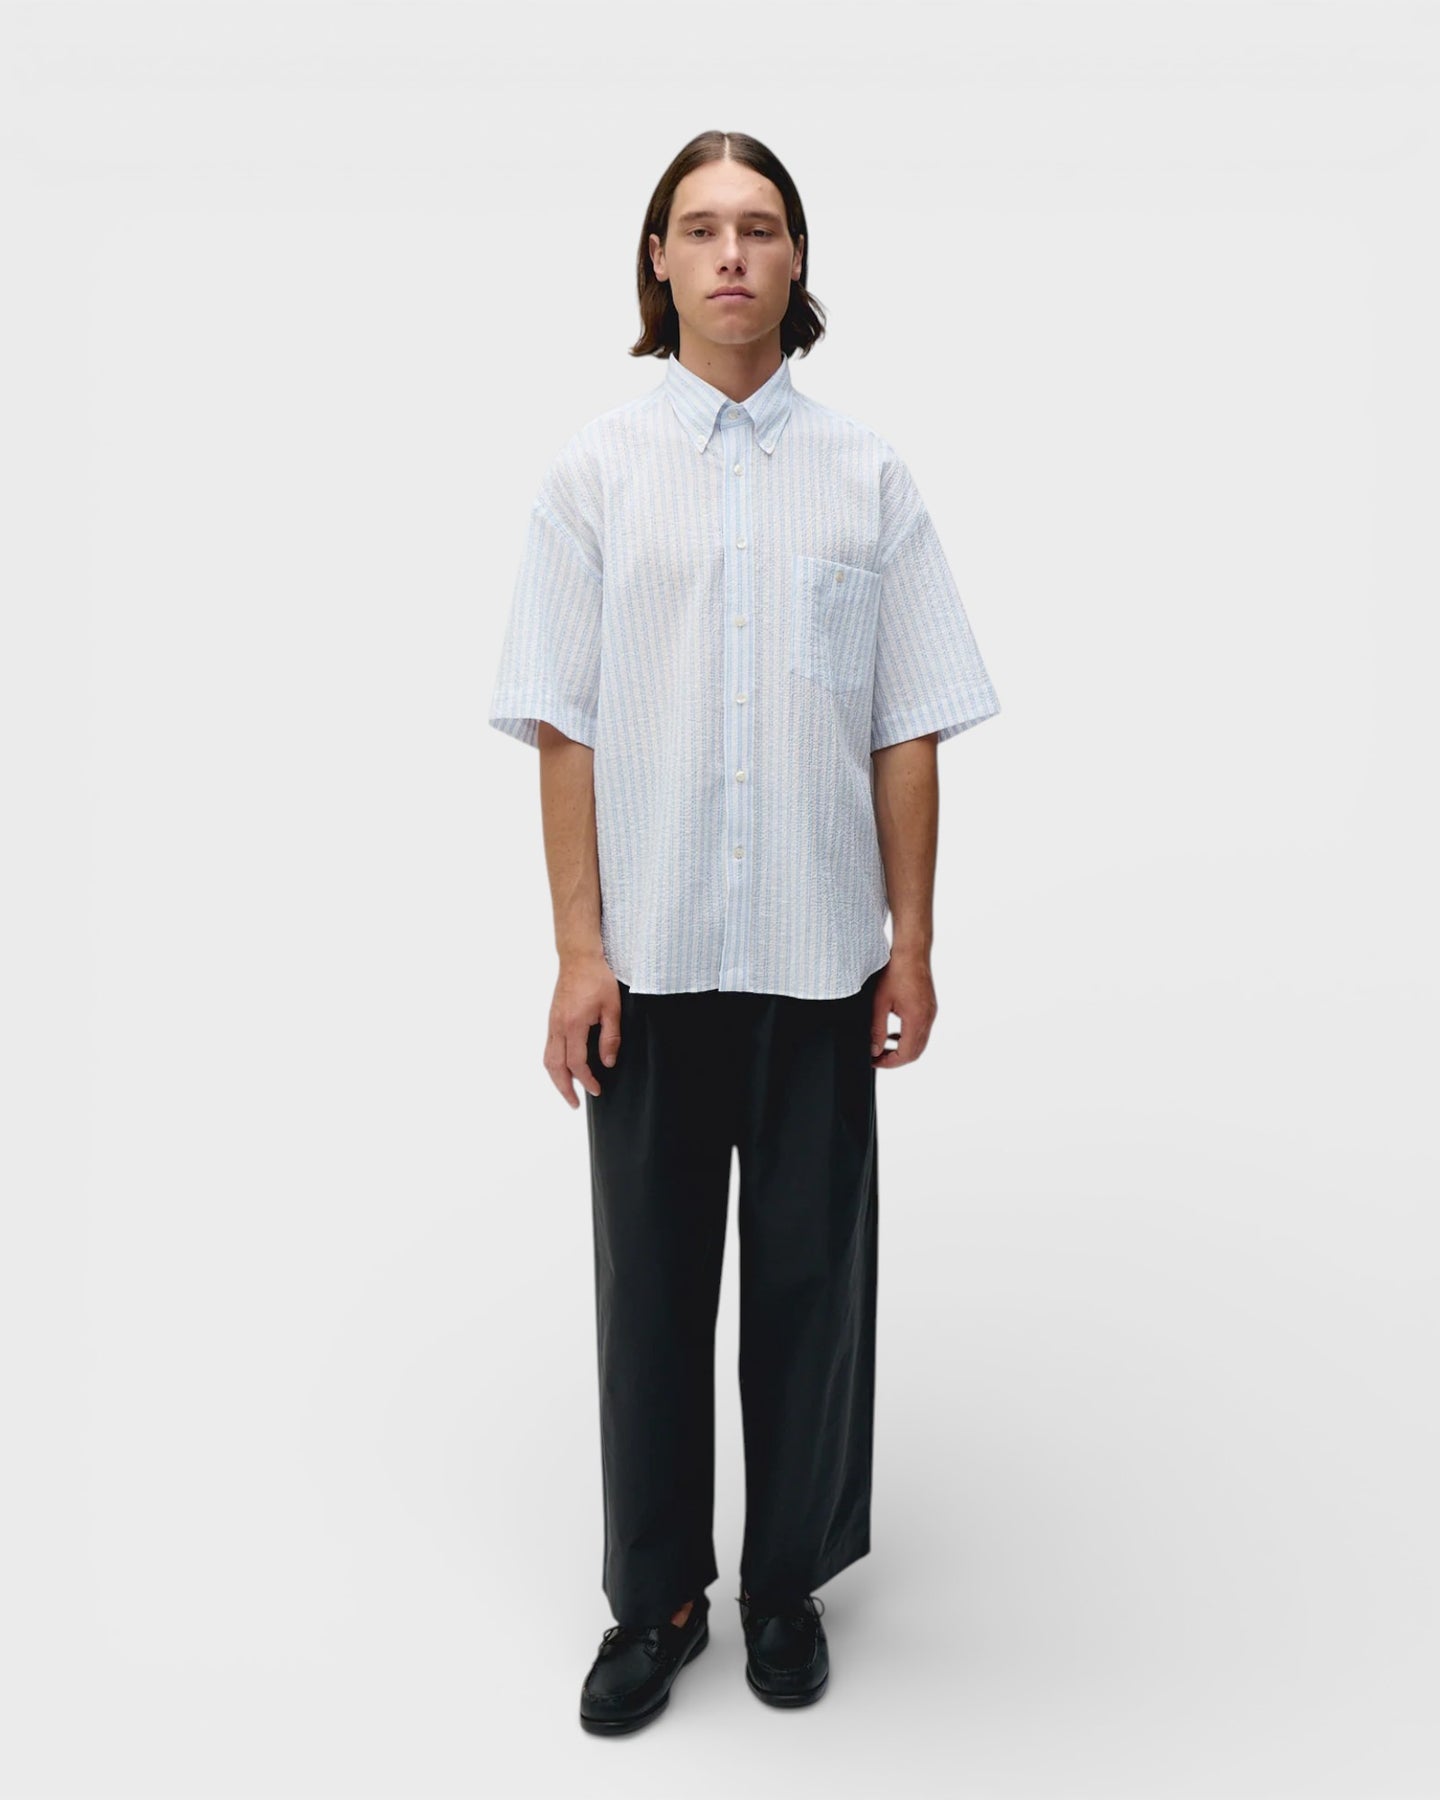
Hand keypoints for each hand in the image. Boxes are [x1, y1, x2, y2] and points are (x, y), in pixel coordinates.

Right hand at [544, 954, 621, 1106]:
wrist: (579, 957)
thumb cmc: (597, 977)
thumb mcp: (612, 1007)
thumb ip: (610, 1036)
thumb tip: (608, 1061)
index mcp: (573, 1024)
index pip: (576, 1063)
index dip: (586, 1080)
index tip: (596, 1089)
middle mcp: (558, 1026)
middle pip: (555, 1066)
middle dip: (563, 1088)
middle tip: (574, 1103)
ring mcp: (552, 1023)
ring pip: (548, 1058)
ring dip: (556, 1077)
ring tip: (568, 1090)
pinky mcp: (552, 1019)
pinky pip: (548, 1047)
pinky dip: (554, 1063)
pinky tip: (565, 1067)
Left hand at [870, 951, 936, 1068]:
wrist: (911, 952)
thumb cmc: (896, 971)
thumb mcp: (880, 1003)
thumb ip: (877, 1030)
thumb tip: (874, 1049)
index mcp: (917, 1019)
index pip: (906, 1054)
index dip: (889, 1063)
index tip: (875, 1062)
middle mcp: (927, 1018)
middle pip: (915, 1052)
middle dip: (896, 1059)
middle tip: (877, 1057)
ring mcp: (930, 1013)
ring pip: (919, 1042)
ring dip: (903, 1048)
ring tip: (883, 1046)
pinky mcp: (929, 1007)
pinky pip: (922, 1030)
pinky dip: (909, 1037)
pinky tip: (895, 1032)